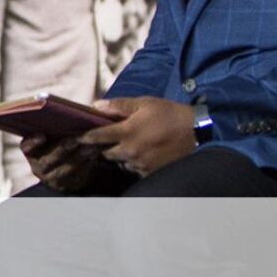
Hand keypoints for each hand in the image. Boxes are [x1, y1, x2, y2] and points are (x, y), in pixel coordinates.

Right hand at [20, 134, 119, 192]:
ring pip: (64, 169)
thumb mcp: (53, 136)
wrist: (67, 167)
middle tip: (76, 139)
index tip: (42, 135)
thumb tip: (69, 110)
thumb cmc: (60, 143)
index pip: (26, 147)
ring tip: (90, 147)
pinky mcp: (67, 185)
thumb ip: (56, 125)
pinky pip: (76, 176)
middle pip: (48, 159)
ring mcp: (51, 178)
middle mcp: (38, 166)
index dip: (32, 142)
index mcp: (31, 151)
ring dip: (78, 157)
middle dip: (62, 148)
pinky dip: (86, 165)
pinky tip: (94, 155)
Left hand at [78, 96, 195, 175]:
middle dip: (105, 147)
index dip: (86, 137)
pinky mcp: (151, 172)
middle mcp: (131, 150)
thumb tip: (96, 105)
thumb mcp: (145, 103)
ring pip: (121, 162)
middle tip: (108, 140)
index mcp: (127, 132)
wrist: (198, 133)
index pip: (98, 136)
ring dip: (121, 156)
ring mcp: (141, 163)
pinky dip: (135, 163)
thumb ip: (119, 105)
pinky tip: (143, 154)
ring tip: (129, 146)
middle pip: (107, 153)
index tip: (79, 137)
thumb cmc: (170, 114)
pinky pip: (135, 169)